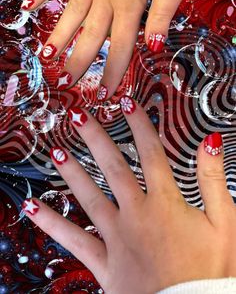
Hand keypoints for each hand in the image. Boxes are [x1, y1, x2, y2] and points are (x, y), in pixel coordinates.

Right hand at [21, 0, 191, 98]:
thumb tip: (154, 46)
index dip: (112, 72)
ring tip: (45, 56)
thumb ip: (163, 13)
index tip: (103, 95)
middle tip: (66, 82)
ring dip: (59, 35)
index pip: (120, 46)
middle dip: (79, 61)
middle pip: (90, 35)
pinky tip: (28, 5)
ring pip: (71, 12)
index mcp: (130, 4)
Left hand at [22, 98, 235, 293]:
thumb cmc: (212, 272)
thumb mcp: (225, 223)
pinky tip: (32, 207)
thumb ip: (213, 180)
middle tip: (78, 117)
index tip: (126, 102)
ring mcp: (117, 237)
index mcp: (165, 203)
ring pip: (89, 196)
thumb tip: (209, 142)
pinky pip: (73, 240)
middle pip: (113, 167)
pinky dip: (51, 223)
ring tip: (54, 150)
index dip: (138, 123)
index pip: (150, 152)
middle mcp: (136, 214)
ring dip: (71, 171)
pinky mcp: (105, 262)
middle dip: (95, 138)